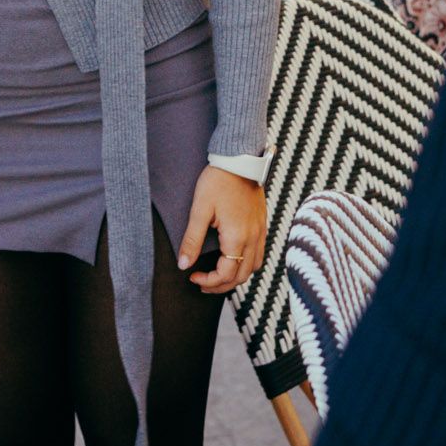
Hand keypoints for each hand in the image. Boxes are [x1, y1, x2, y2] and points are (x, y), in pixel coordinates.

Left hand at [177, 167, 266, 294]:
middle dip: (221, 285)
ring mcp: (260, 231)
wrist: (239, 160)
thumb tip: (183, 265)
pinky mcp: (262, 224)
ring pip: (253, 267)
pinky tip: (232, 258)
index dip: (209, 281)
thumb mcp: (199, 209)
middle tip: (202, 283)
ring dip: (235, 277)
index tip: (192, 276)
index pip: (226, 274)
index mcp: (237, 236)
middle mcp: (253, 237)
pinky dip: (246, 264)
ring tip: (216, 275)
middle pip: (242, 276)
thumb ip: (192, 239)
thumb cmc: (218, 181)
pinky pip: (258, 254)